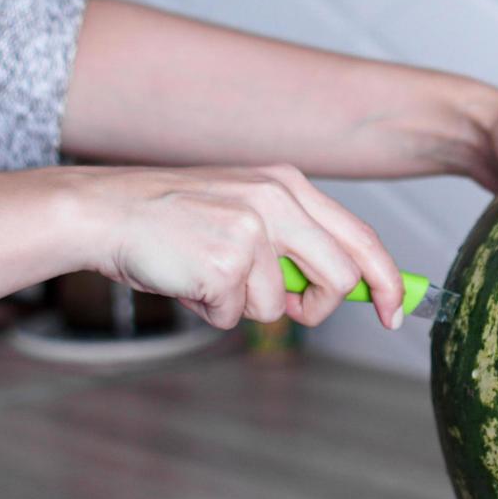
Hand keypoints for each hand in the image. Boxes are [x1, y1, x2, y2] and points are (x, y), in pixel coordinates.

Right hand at [61, 165, 404, 330]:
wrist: (103, 211)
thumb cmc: (171, 219)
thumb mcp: (242, 208)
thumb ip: (290, 238)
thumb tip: (335, 288)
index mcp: (288, 183)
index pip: (360, 236)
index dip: (385, 280)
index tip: (393, 312)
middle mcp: (277, 200)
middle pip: (339, 277)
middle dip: (318, 307)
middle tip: (292, 310)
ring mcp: (252, 230)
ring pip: (280, 306)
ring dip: (244, 306)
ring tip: (207, 274)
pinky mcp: (225, 263)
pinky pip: (236, 315)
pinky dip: (210, 310)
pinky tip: (186, 279)